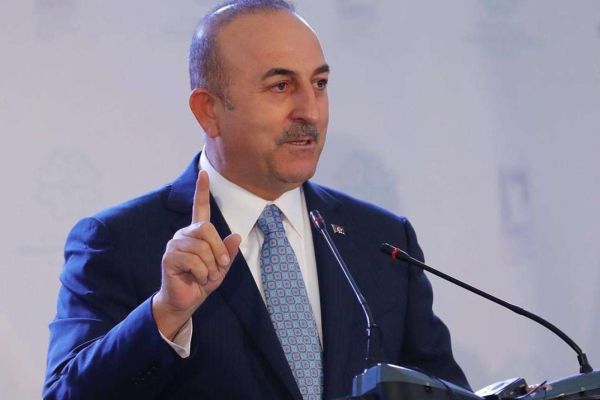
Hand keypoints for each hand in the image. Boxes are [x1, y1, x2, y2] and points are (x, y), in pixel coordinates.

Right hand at [152, 170, 240, 338]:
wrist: (186, 301)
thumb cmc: (202, 282)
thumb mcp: (222, 268)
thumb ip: (228, 252)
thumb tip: (236, 236)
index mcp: (197, 234)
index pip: (200, 208)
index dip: (202, 191)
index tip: (203, 174)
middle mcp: (184, 234)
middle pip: (207, 229)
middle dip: (218, 251)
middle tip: (218, 268)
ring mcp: (175, 244)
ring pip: (202, 248)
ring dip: (210, 267)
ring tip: (205, 276)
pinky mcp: (169, 257)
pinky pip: (194, 261)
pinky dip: (201, 273)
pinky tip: (196, 278)